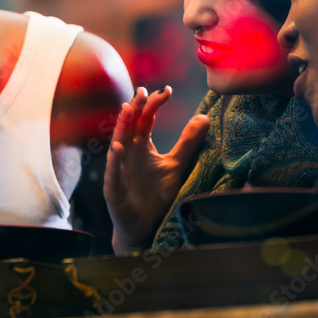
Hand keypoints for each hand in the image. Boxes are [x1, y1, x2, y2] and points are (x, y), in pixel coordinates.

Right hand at [104, 86, 208, 252]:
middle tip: (143, 91)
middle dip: (136, 108)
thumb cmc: (157, 196)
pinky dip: (115, 161)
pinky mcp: (114, 189)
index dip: (154, 104)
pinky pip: (113, 173)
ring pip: (118, 144)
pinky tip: (118, 148)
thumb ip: (188, 143)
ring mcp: (119, 171)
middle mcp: (128, 154)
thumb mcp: (176, 165)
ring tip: (128, 110)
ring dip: (122, 127)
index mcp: (141, 146)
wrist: (145, 227)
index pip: (145, 119)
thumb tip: (204, 117)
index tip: (167, 90)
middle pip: (129, 126)